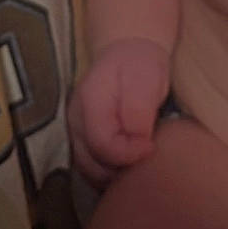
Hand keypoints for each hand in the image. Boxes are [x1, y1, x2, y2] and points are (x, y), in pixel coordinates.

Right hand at [67, 37, 171, 186]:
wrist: (128, 54)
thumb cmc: (139, 65)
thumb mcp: (146, 80)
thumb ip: (139, 113)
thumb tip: (140, 144)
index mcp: (89, 103)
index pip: (102, 144)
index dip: (128, 154)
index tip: (151, 147)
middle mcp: (75, 121)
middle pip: (91, 164)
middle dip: (121, 169)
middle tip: (146, 160)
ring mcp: (76, 132)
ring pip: (89, 170)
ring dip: (114, 174)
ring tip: (138, 165)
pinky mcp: (82, 140)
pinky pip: (91, 167)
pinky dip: (109, 172)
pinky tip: (128, 166)